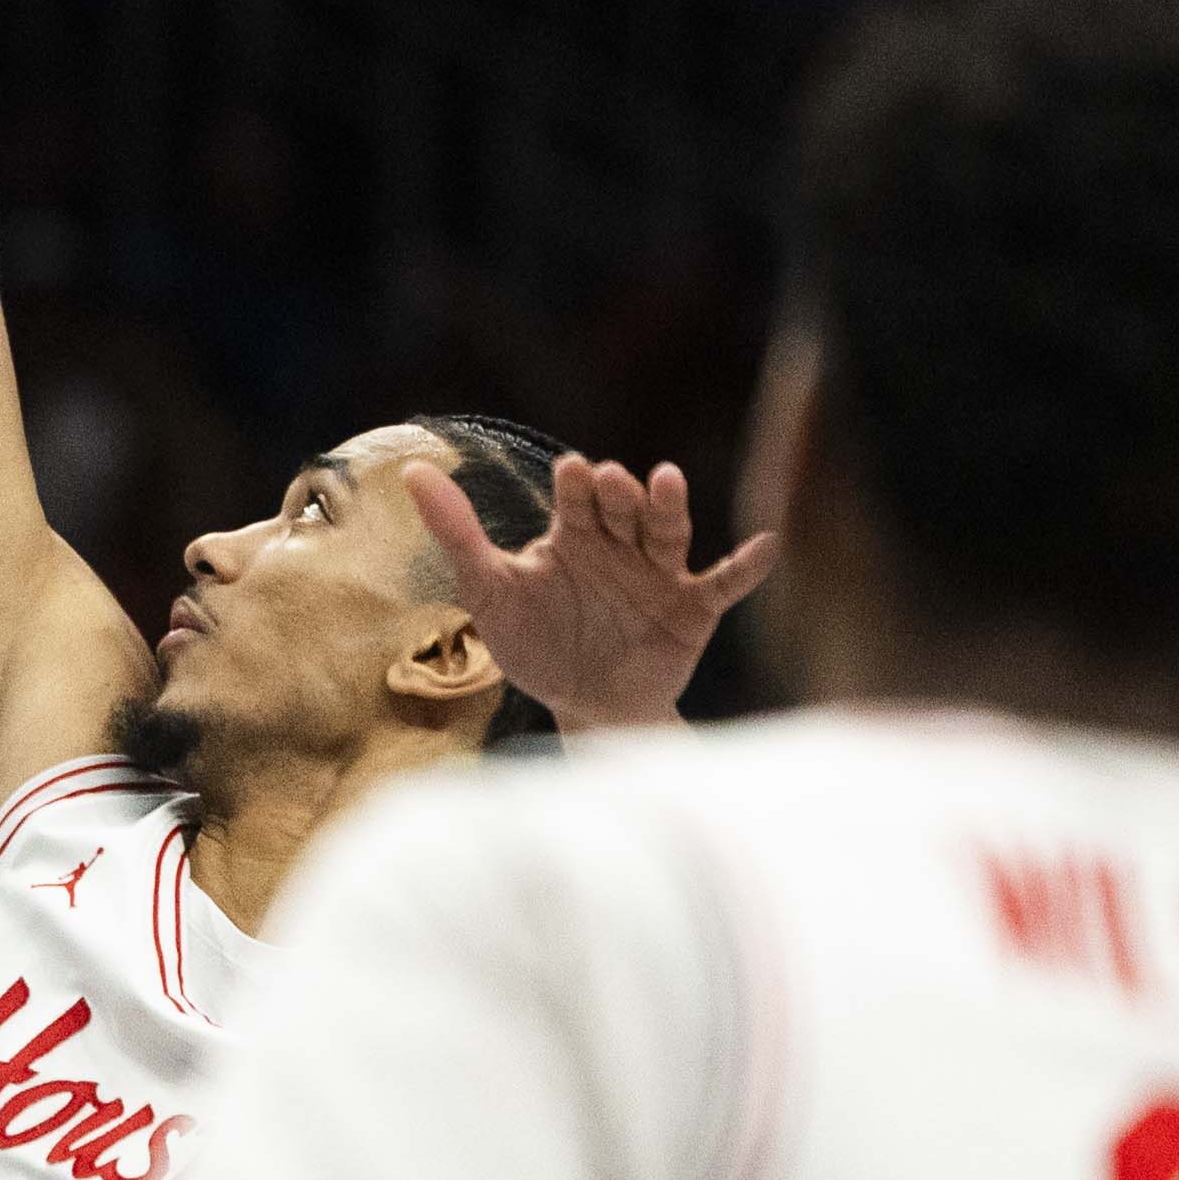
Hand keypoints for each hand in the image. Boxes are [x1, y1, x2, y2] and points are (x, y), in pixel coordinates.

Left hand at [408, 455, 779, 733]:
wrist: (583, 709)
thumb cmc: (535, 644)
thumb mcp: (489, 591)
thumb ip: (458, 534)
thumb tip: (411, 470)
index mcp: (574, 535)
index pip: (576, 500)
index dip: (575, 486)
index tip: (570, 471)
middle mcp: (620, 545)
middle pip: (624, 508)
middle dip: (619, 494)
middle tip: (612, 479)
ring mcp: (659, 576)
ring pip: (668, 533)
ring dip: (668, 508)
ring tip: (665, 479)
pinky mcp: (691, 611)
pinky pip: (722, 585)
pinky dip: (745, 566)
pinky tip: (767, 545)